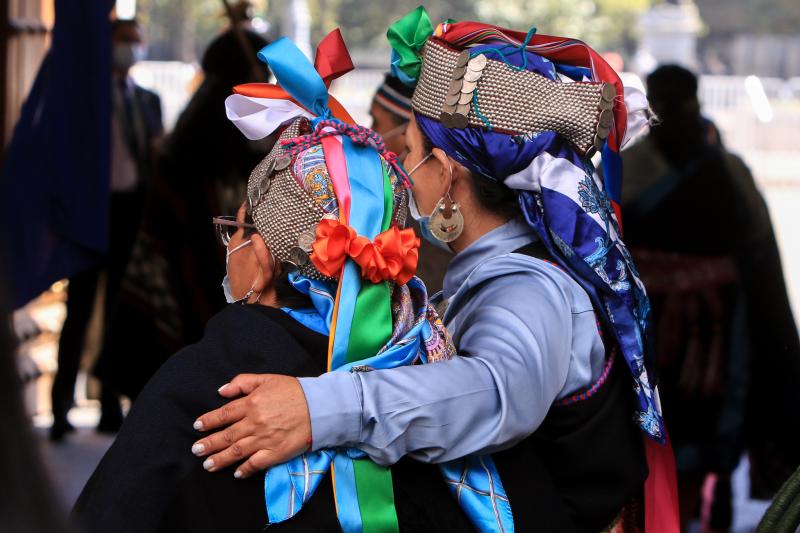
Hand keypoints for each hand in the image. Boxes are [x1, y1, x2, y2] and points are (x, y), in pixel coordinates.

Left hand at [191, 374, 311, 478]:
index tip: (198, 426)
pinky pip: (256, 464)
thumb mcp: (268, 379)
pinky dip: (245, 469)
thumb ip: (243, 382)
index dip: (209, 420)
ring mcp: (264, 439)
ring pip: (236, 451)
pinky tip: (236, 474)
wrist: (321, 407)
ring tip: (207, 465)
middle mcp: (254, 422)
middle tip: (196, 450)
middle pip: (227, 435)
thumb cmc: (295, 391)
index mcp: (252, 403)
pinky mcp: (276, 453)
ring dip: (220, 459)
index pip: (224, 414)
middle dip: (209, 443)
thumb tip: (222, 391)